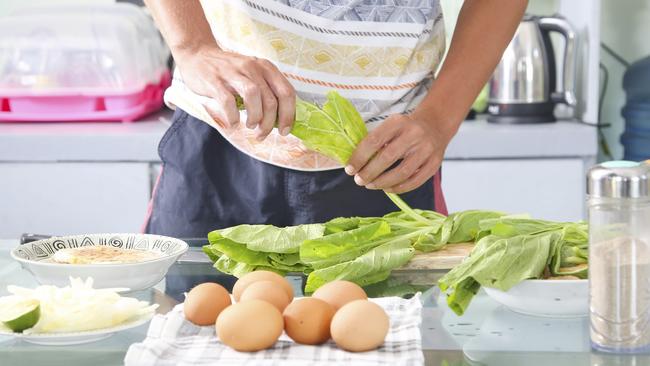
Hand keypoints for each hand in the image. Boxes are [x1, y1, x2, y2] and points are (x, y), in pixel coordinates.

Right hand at [175, 46, 295, 139]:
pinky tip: (233, 123)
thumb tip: (281, 119)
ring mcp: (233, 73)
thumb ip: (267, 91)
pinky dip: (233, 117)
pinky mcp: (215, 80)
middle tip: (262, 133)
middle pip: (271, 100)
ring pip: (253, 97)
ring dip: (254, 117)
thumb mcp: (253, 74)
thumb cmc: (229, 71)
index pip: (286, 92)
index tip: (284, 131)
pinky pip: (228, 101)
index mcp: (266, 67)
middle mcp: (252, 67)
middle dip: (269, 123)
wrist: (198, 54)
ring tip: (250, 125)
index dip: (289, 115)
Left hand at [345, 112, 452, 193]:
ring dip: (382, 182)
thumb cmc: (405, 129)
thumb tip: (355, 163)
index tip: (350, 169)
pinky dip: (398, 188)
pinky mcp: (434, 163)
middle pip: (387, 158)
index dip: (360, 157)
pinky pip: (415, 181)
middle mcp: (414, 134)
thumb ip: (376, 141)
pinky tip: (387, 188)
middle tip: (359, 180)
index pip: (374, 141)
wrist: (435, 126)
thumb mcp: (391, 126)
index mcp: (398, 122)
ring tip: (371, 185)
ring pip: (402, 172)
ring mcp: (426, 149)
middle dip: (369, 172)